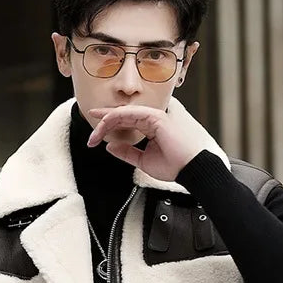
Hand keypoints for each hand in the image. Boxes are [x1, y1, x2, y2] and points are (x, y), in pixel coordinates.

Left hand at [87, 105, 205, 181]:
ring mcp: (155, 115)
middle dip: (103, 120)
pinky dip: (114, 118)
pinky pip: (129, 114)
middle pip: (123, 114)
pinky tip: (103, 125)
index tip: (95, 134)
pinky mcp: (156, 116)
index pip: (127, 120)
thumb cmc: (175, 166)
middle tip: (89, 128)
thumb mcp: (144, 161)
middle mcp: (153, 118)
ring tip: (94, 136)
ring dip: (105, 123)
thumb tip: (110, 146)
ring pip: (123, 113)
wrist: (193, 169)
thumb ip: (127, 152)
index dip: (109, 122)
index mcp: (152, 126)